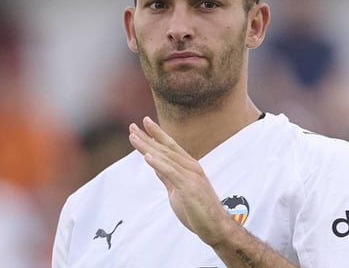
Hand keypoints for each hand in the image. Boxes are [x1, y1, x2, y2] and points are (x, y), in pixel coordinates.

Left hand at [129, 117, 234, 245]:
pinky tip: (147, 157)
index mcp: (189, 167)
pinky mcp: (189, 187)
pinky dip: (158, 164)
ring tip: (134, 138)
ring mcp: (191, 176)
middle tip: (133, 126)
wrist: (216, 227)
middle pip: (165, 149)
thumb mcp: (178, 190)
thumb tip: (155, 166)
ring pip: (166, 158)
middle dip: (148, 137)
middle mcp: (191, 167)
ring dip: (148, 147)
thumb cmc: (199, 210)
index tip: (144, 123)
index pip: (170, 146)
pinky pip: (171, 173)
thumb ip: (167, 177)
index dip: (157, 134)